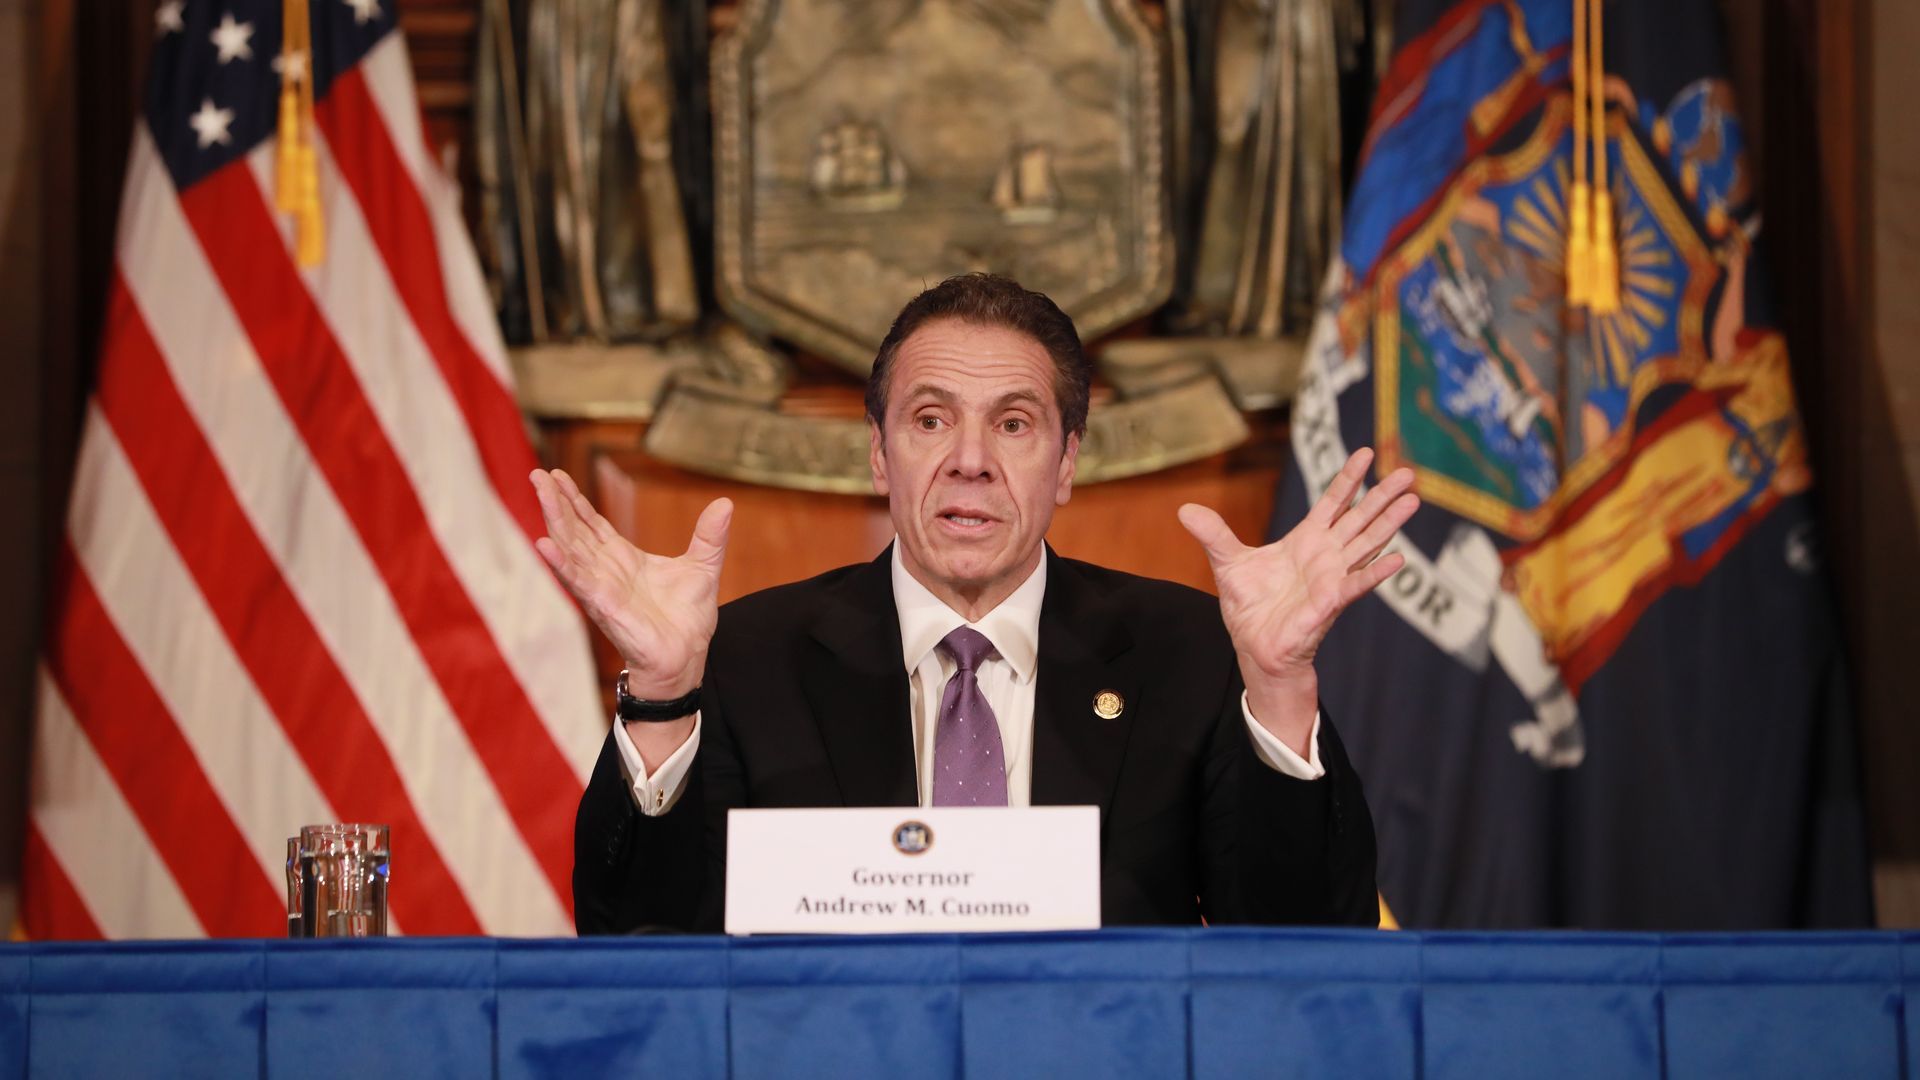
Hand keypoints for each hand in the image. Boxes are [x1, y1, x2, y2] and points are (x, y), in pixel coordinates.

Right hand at [530, 469, 731, 699]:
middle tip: (537, 473)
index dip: (575, 500)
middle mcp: (605, 570)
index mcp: (623, 558)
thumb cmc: (687, 620)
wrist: (686, 657)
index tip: (557, 475)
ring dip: (554, 520)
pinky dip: (561, 563)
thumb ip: (710, 536)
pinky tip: (543, 544)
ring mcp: (601, 587)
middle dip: (556, 502)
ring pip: (570, 548)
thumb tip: (725, 504)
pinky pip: (578, 581)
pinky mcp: (604, 605)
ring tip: (540, 492)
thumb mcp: (704, 567)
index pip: (592, 523)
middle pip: (574, 530)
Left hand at [1177, 448, 1417, 752]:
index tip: (1367, 452)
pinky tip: (1398, 559)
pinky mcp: (1329, 603)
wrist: (1254, 647)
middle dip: (1383, 495)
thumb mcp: (1226, 564)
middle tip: (1409, 472)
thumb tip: (1185, 508)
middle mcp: (1326, 555)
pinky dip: (1375, 573)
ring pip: (1367, 544)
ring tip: (1414, 501)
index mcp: (1306, 540)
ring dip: (1389, 524)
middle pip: (1360, 518)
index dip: (1349, 478)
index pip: (1333, 502)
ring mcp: (1332, 578)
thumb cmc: (1250, 607)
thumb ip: (1213, 534)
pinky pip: (1356, 585)